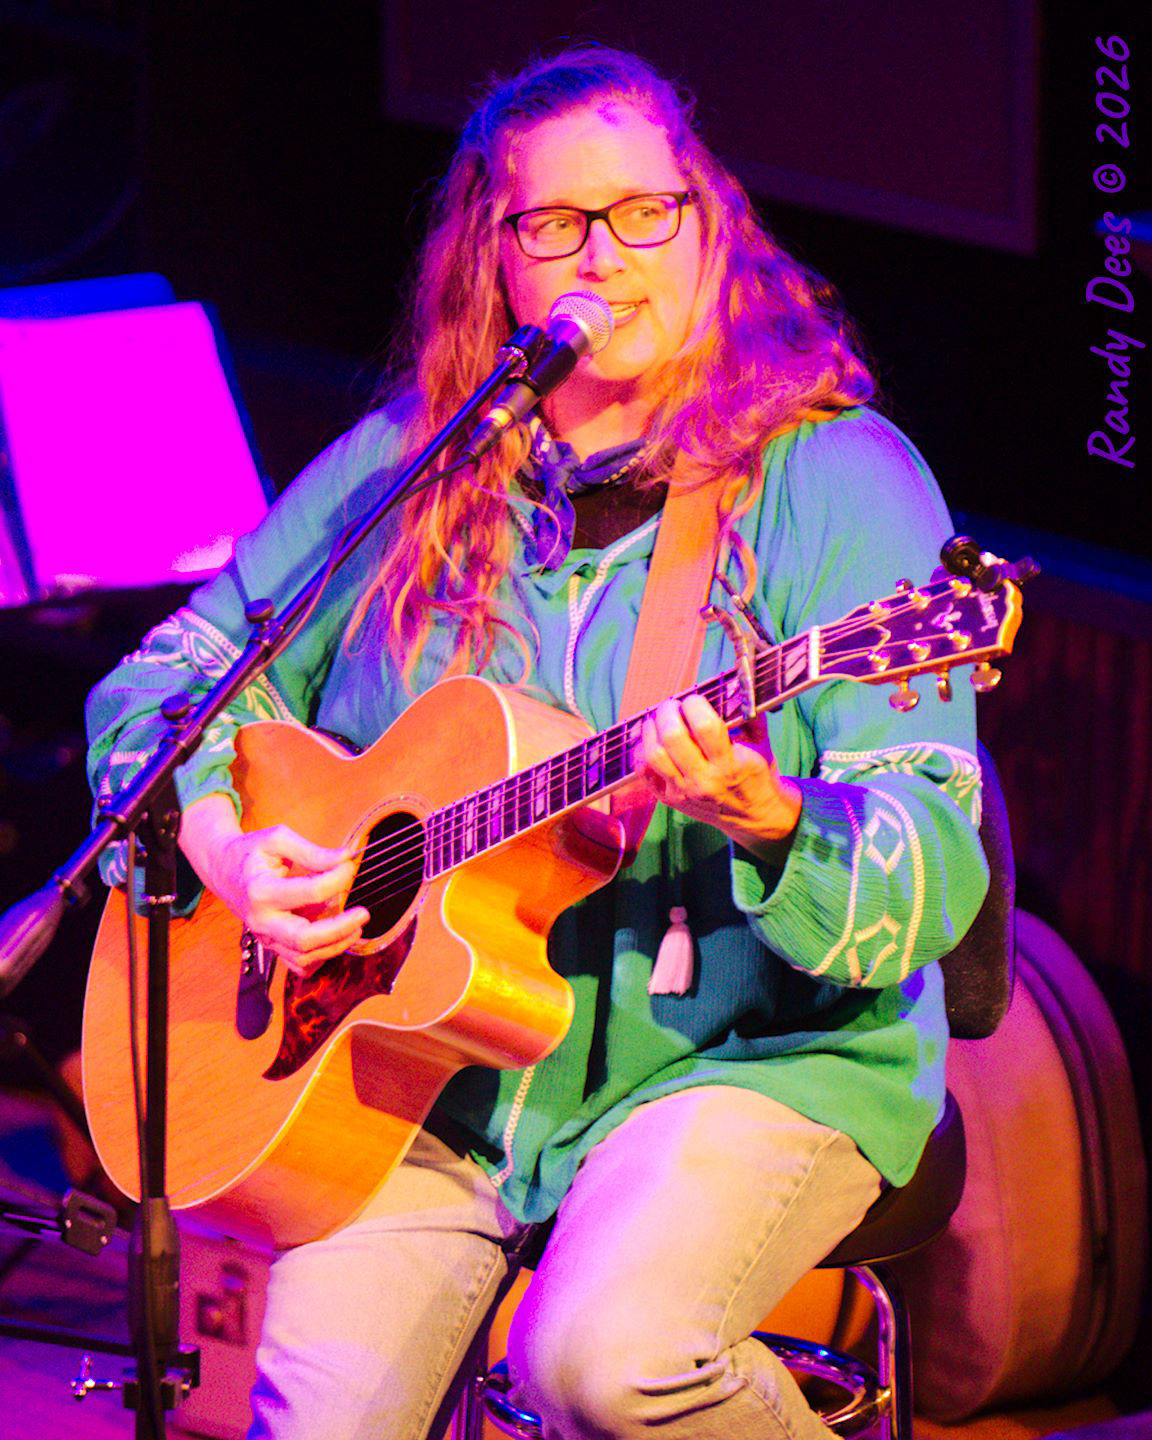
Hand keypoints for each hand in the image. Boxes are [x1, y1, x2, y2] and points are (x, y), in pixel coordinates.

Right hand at [180, 795, 368, 976]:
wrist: (222, 870)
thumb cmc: (251, 852)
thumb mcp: (278, 840)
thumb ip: (313, 851)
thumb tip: (347, 858)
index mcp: (261, 891)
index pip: (310, 892)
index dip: (337, 879)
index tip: (350, 866)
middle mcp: (261, 920)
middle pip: (304, 938)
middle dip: (340, 929)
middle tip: (363, 913)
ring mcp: (265, 937)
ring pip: (304, 957)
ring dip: (336, 945)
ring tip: (356, 926)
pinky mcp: (271, 946)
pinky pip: (298, 965)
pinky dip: (321, 957)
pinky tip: (336, 938)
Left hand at [638, 695, 801, 859]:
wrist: (754, 816)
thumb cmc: (756, 774)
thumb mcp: (762, 744)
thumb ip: (750, 714)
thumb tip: (735, 683)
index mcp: (731, 764)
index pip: (704, 726)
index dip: (695, 704)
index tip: (696, 700)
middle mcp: (704, 780)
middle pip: (672, 737)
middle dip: (668, 711)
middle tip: (673, 705)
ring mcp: (683, 792)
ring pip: (653, 754)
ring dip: (650, 729)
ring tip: (658, 720)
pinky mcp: (669, 799)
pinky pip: (643, 771)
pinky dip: (641, 750)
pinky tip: (651, 739)